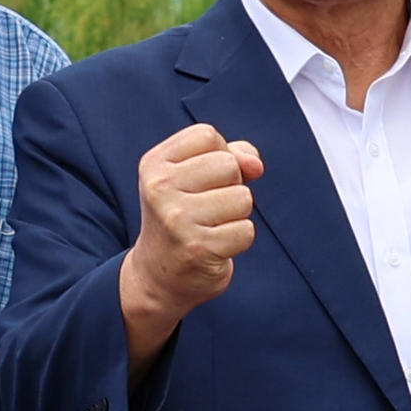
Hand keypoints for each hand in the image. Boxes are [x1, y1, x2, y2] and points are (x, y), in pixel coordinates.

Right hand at [122, 125, 262, 328]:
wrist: (158, 275)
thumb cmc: (183, 217)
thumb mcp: (194, 177)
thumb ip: (230, 156)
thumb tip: (255, 165)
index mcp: (154, 164)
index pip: (208, 136)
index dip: (219, 155)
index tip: (201, 179)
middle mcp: (160, 188)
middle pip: (228, 165)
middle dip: (231, 186)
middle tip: (207, 207)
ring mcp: (177, 219)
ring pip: (242, 198)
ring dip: (236, 215)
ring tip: (211, 227)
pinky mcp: (198, 248)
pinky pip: (246, 230)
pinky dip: (238, 239)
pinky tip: (215, 246)